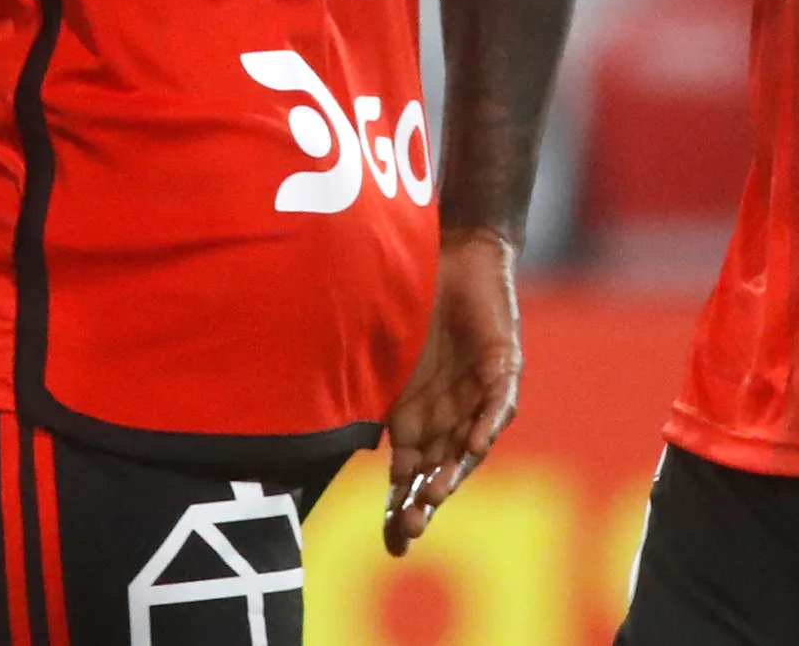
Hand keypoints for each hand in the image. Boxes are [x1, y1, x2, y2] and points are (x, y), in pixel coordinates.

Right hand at [383, 227, 523, 554]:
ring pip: (467, 449)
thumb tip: (297, 410)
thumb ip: (355, 384)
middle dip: (423, 504)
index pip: (407, 479)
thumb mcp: (375, 351)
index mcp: (413, 421)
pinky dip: (485, 425)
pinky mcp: (501, 369)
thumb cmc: (408, 298)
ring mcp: (475, 398)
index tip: (393, 546)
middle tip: (408, 531)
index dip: (401, 511)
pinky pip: (497, 405)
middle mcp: (446, 419)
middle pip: (436, 475)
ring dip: (453, 473)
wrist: (453, 252)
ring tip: (435, 496)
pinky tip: (472, 446)